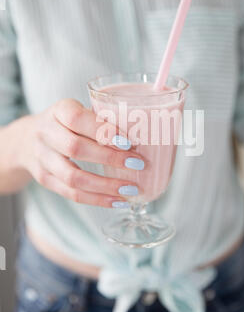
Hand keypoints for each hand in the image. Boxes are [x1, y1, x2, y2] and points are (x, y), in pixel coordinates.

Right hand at [17, 99, 143, 206]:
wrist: (27, 139)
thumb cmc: (67, 123)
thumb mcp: (80, 110)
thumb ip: (105, 116)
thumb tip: (150, 122)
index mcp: (59, 110)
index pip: (78, 118)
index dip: (103, 131)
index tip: (129, 141)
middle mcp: (46, 133)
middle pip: (75, 148)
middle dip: (109, 159)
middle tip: (138, 164)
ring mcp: (42, 158)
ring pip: (72, 176)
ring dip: (105, 185)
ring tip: (131, 189)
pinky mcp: (44, 179)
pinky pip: (71, 193)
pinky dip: (97, 199)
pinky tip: (117, 201)